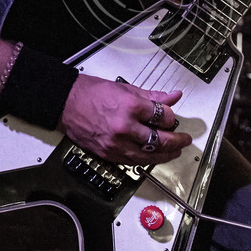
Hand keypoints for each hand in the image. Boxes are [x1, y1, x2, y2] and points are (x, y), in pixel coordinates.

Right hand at [59, 74, 191, 164]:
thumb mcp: (125, 88)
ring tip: (174, 151)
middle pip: (160, 140)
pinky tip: (154, 155)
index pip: (162, 117)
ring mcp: (116, 144)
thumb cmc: (91, 94)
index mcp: (130, 107)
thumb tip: (172, 97)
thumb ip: (152, 96)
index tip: (171, 117)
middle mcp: (125, 128)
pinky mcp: (109, 154)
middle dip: (177, 141)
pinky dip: (147, 159)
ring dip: (165, 155)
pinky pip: (133, 161)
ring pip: (149, 156)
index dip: (171, 118)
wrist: (66, 104)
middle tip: (184, 140)